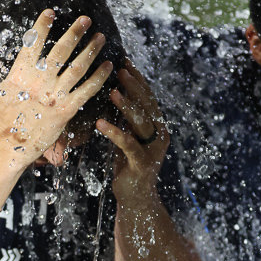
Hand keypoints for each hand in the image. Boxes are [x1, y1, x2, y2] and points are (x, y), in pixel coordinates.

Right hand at [0, 9, 112, 166]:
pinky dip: (99, 78)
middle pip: (61, 51)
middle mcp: (41, 81)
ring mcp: (55, 96)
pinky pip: (86, 91)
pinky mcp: (66, 111)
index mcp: (21, 74)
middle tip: (86, 19)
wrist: (7, 147)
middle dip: (75, 33)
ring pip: (78, 68)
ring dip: (91, 51)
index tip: (51, 12)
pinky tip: (108, 66)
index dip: (42, 26)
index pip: (33, 43)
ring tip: (101, 38)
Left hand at [95, 59, 168, 204]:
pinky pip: (128, 144)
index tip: (125, 62)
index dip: (138, 79)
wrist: (136, 199)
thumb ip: (126, 120)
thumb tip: (112, 94)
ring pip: (140, 122)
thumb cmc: (128, 166)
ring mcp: (153, 149)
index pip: (148, 97)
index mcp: (157, 126)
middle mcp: (159, 135)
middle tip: (120, 70)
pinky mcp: (142, 163)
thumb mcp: (127, 138)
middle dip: (134, 86)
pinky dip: (114, 133)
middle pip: (147, 105)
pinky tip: (100, 124)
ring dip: (126, 106)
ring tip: (112, 92)